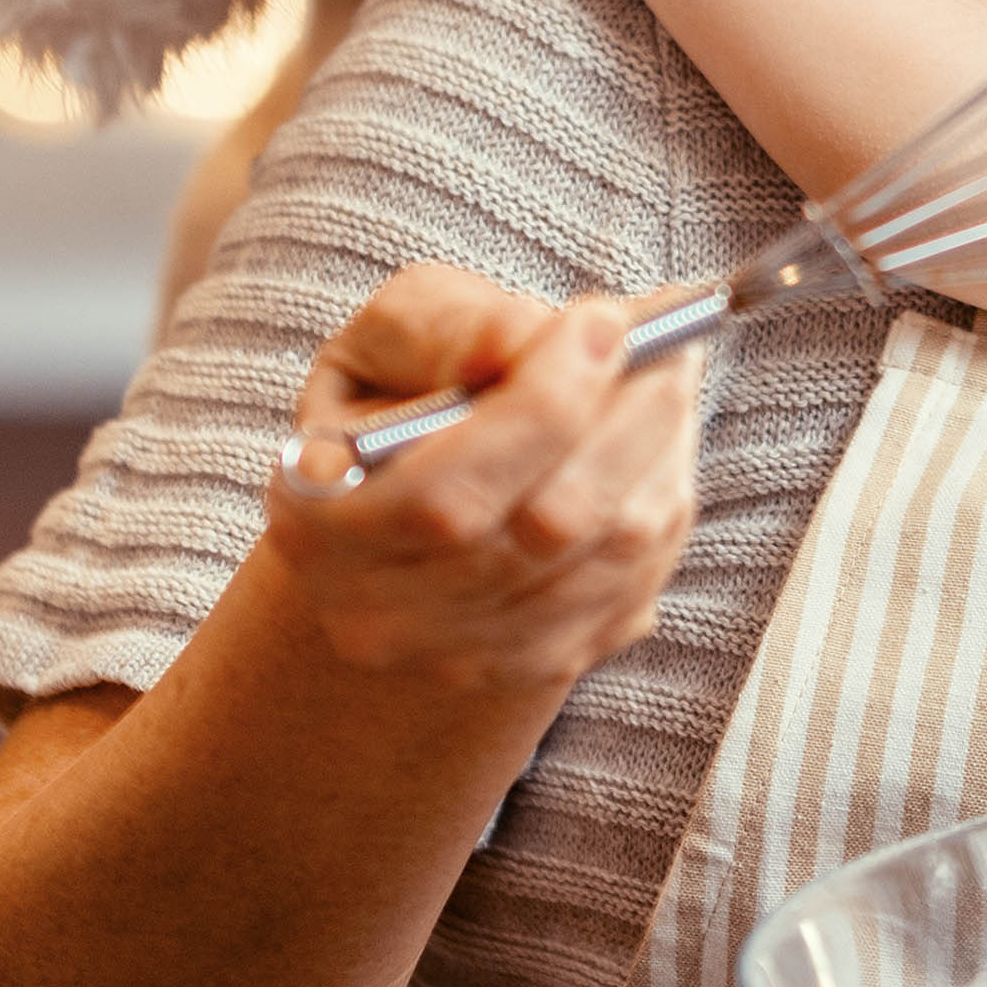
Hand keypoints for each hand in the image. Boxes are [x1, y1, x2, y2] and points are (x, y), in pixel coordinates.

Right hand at [266, 266, 695, 691]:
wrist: (394, 520)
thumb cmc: (391, 406)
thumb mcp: (386, 341)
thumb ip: (444, 329)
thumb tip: (523, 337)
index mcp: (319, 529)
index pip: (448, 491)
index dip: (543, 403)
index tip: (603, 319)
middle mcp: (383, 617)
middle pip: (548, 527)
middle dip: (627, 418)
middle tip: (666, 340)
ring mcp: (463, 658)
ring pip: (609, 559)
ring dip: (661, 455)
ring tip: (663, 378)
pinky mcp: (536, 667)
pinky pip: (636, 588)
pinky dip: (662, 505)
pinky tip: (652, 449)